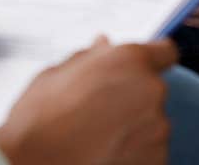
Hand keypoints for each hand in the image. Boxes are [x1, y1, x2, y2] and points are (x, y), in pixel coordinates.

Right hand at [0, 36, 176, 164]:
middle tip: (100, 108)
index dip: (152, 58)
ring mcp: (157, 129)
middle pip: (152, 90)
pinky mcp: (157, 160)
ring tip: (97, 135)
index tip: (140, 68)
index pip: (165, 51)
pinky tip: (104, 152)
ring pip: (151, 123)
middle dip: (132, 96)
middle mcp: (151, 91)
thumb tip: (103, 46)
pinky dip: (133, 152)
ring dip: (132, 126)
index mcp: (129, 61)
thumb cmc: (40, 120)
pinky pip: (149, 151)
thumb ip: (89, 58)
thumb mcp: (57, 75)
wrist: (34, 164)